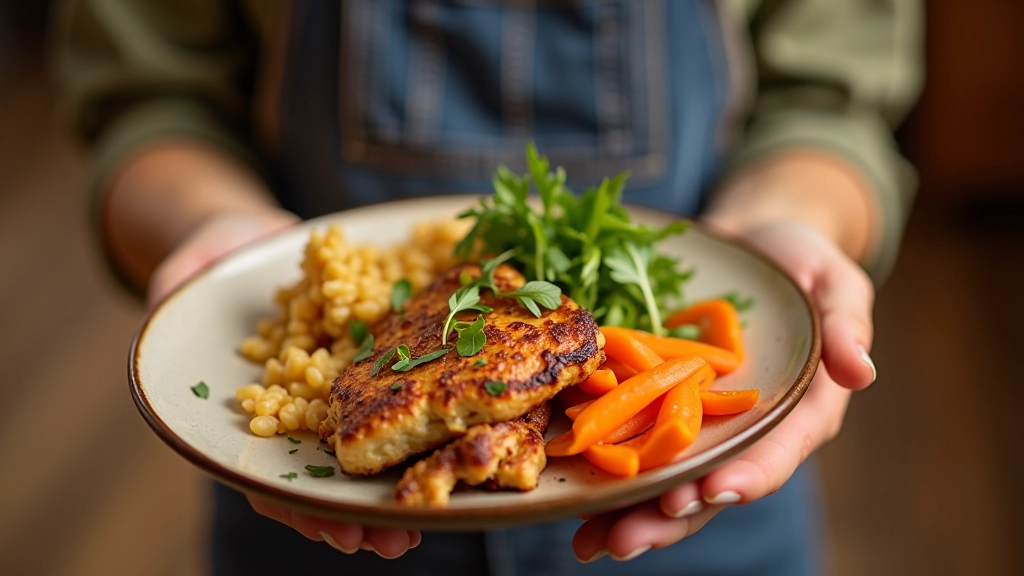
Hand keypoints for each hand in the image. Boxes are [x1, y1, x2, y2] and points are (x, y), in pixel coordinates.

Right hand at [147, 209, 421, 558]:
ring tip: (434, 510)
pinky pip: (401, 391)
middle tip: (398, 541)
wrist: (256, 245)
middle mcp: (300, 415)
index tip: (341, 531)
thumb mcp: (185, 273)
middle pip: (329, 479)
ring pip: (367, 448)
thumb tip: (168, 296)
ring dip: (399, 482)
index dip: (303, 509)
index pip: (271, 475)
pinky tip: (457, 436)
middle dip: (364, 514)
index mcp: (252, 415)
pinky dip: (426, 417)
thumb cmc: (211, 267)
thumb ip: (175, 289)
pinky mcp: (374, 362)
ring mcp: (339, 392)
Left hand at [572, 221, 875, 561]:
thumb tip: (861, 371)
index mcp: (799, 413)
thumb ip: (847, 325)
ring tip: (591, 542)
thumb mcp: (834, 283)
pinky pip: (634, 446)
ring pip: (669, 482)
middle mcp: (747, 432)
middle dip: (671, 516)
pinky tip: (571, 503)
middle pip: (713, 485)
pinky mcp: (664, 408)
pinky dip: (605, 475)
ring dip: (630, 515)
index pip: (776, 453)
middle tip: (628, 538)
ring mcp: (702, 425)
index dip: (746, 477)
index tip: (711, 491)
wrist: (753, 249)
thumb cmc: (801, 265)